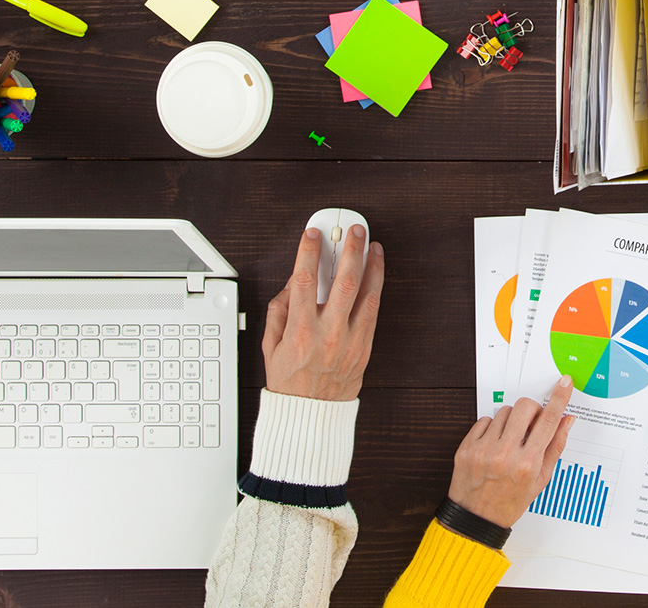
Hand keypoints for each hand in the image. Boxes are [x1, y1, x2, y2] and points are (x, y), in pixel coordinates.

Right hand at [261, 225, 384, 400]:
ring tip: (373, 245)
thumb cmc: (289, 382)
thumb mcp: (270, 346)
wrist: (311, 416)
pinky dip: (376, 288)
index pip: (304, 281)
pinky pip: (374, 311)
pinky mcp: (365, 347)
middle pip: (344, 281)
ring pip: (367, 294)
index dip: (308, 252)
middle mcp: (328, 333)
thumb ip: (279, 311)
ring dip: (372, 265)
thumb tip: (291, 283)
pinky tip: (376, 273)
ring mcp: (350, 340)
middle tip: (353, 230)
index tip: (312, 234)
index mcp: (300, 331)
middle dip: (350, 249)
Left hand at [447, 376, 575, 527]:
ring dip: (510, 420)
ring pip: (504, 411)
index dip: (559, 399)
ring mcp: (484, 450)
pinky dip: (491, 427)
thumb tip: (566, 420)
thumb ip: (555, 447)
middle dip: (532, 410)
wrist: (476, 519)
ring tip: (509, 440)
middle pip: (525, 407)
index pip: (548, 421)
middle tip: (531, 422)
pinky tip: (493, 444)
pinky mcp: (467, 448)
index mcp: (528, 464)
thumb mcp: (540, 480)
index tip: (564, 383)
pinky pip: (484, 420)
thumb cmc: (510, 502)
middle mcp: (506, 455)